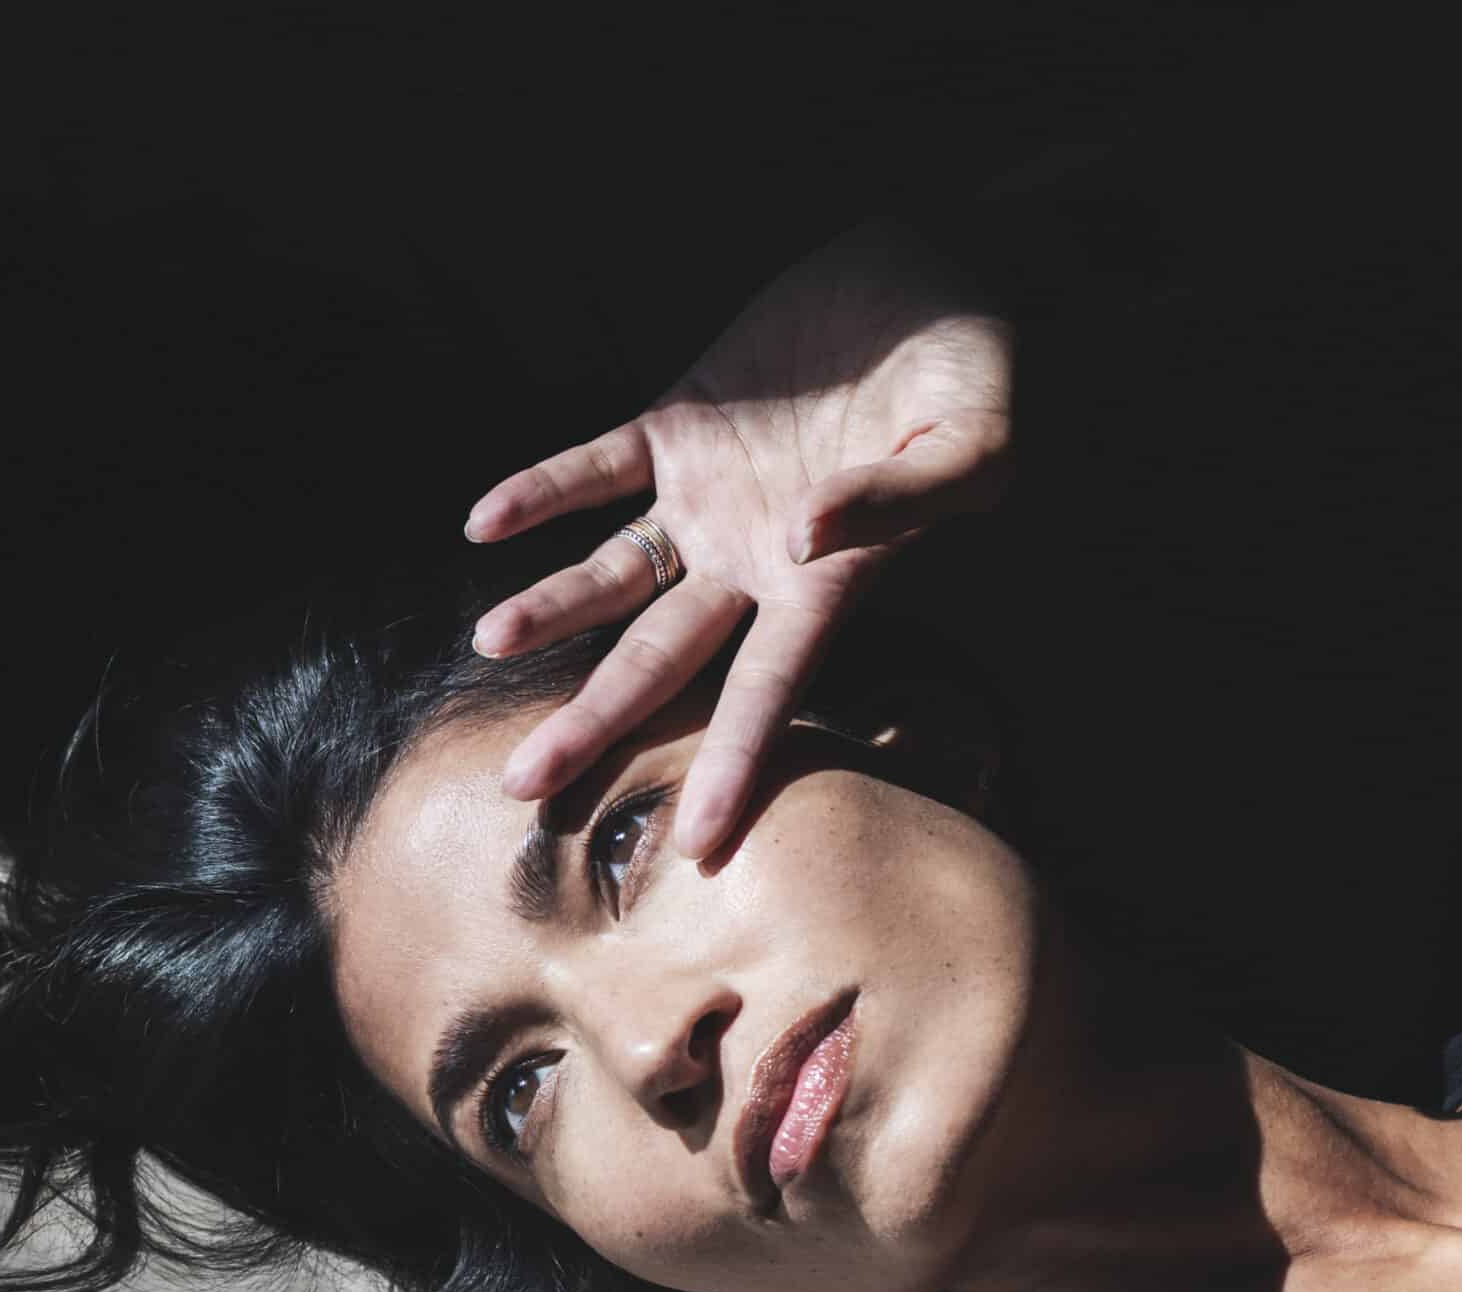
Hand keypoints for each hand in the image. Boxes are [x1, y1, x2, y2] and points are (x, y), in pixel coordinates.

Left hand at [462, 216, 1013, 862]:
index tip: (698, 847)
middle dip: (596, 722)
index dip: (734, 766)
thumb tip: (800, 539)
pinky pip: (599, 465)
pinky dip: (544, 491)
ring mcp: (713, 497)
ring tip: (488, 641)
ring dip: (552, 609)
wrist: (942, 273)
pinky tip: (484, 525)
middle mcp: (758, 560)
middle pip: (662, 660)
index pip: (770, 691)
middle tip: (524, 785)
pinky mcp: (684, 424)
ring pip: (616, 574)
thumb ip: (897, 497)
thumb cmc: (978, 374)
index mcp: (830, 582)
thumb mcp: (971, 443)